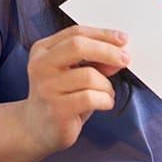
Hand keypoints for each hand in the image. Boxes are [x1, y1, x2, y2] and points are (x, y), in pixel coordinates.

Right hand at [23, 25, 128, 154]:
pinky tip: (104, 104)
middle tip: (125, 60)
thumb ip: (93, 59)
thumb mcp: (74, 72)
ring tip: (106, 93)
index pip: (76, 33)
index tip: (123, 39)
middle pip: (78, 46)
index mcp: (43, 50)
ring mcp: (46, 88)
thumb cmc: (61, 96)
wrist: (37, 128)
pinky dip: (105, 100)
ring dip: (107, 85)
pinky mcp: (56, 109)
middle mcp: (40, 66)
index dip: (103, 34)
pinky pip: (91, 98)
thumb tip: (119, 54)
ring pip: (89, 76)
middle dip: (107, 51)